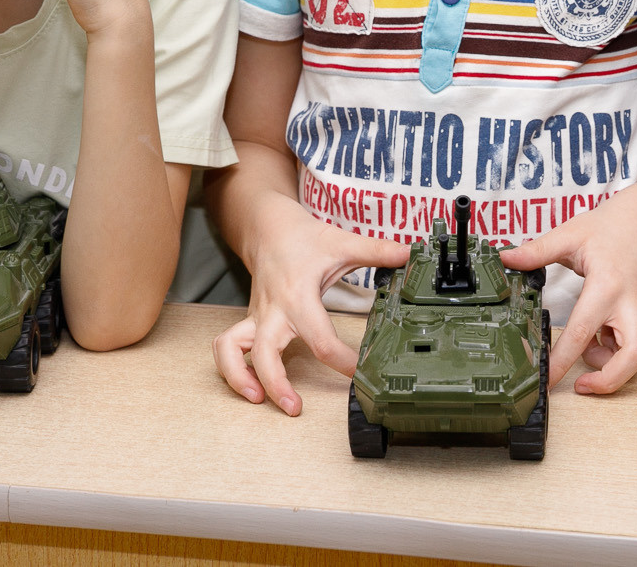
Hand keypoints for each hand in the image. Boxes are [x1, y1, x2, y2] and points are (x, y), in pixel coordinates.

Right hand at [212, 197, 409, 414]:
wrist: (269, 228)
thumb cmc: (304, 239)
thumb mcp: (342, 243)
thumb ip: (377, 251)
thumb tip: (409, 255)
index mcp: (298, 296)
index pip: (319, 337)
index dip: (340, 360)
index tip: (358, 373)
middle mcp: (273, 310)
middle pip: (263, 352)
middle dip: (276, 383)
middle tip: (295, 407)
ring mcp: (257, 318)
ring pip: (231, 350)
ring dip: (240, 378)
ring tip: (259, 400)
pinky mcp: (249, 322)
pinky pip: (227, 347)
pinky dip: (231, 368)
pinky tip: (249, 386)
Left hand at [500, 185, 636, 394]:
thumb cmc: (611, 227)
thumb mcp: (569, 235)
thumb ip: (536, 251)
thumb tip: (505, 259)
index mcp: (607, 286)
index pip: (580, 334)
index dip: (560, 363)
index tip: (546, 381)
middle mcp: (634, 303)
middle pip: (630, 359)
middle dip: (607, 381)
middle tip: (581, 384)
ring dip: (611, 360)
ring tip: (592, 341)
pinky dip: (623, 348)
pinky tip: (608, 330)